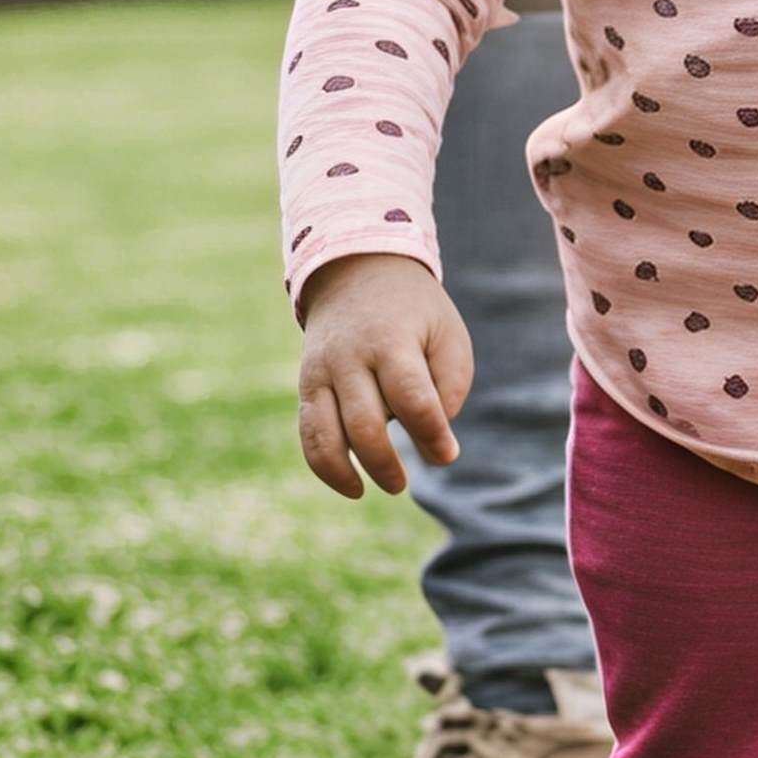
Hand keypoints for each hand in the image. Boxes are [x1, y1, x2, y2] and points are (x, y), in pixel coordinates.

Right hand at [289, 253, 473, 497]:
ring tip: (381, 487)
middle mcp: (350, 358)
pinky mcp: (307, 386)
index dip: (431, 434)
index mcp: (392, 341)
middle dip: (387, 463)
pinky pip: (308, 434)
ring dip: (352, 471)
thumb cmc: (414, 313)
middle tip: (406, 482)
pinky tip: (352, 486)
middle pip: (365, 423)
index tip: (447, 455)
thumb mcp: (446, 333)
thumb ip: (450, 386)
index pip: (412, 398)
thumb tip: (434, 439)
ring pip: (326, 434)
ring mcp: (322, 372)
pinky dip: (325, 467)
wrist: (356, 270)